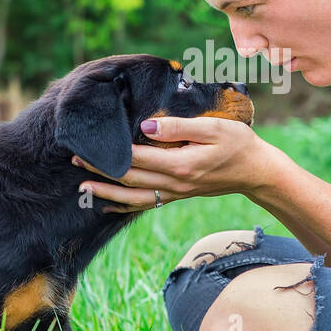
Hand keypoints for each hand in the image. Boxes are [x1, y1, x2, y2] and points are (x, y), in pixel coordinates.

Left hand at [72, 116, 274, 213]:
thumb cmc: (238, 142)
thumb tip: (145, 126)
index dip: (111, 153)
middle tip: (73, 161)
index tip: (88, 145)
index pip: (137, 158)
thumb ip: (178, 127)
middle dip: (100, 171)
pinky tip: (109, 203)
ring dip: (107, 193)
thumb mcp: (212, 127)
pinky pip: (147, 203)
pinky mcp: (179, 194)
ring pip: (134, 197)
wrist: (256, 171)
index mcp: (181, 164)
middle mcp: (175, 183)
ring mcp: (176, 192)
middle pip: (130, 178)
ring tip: (82, 189)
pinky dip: (125, 205)